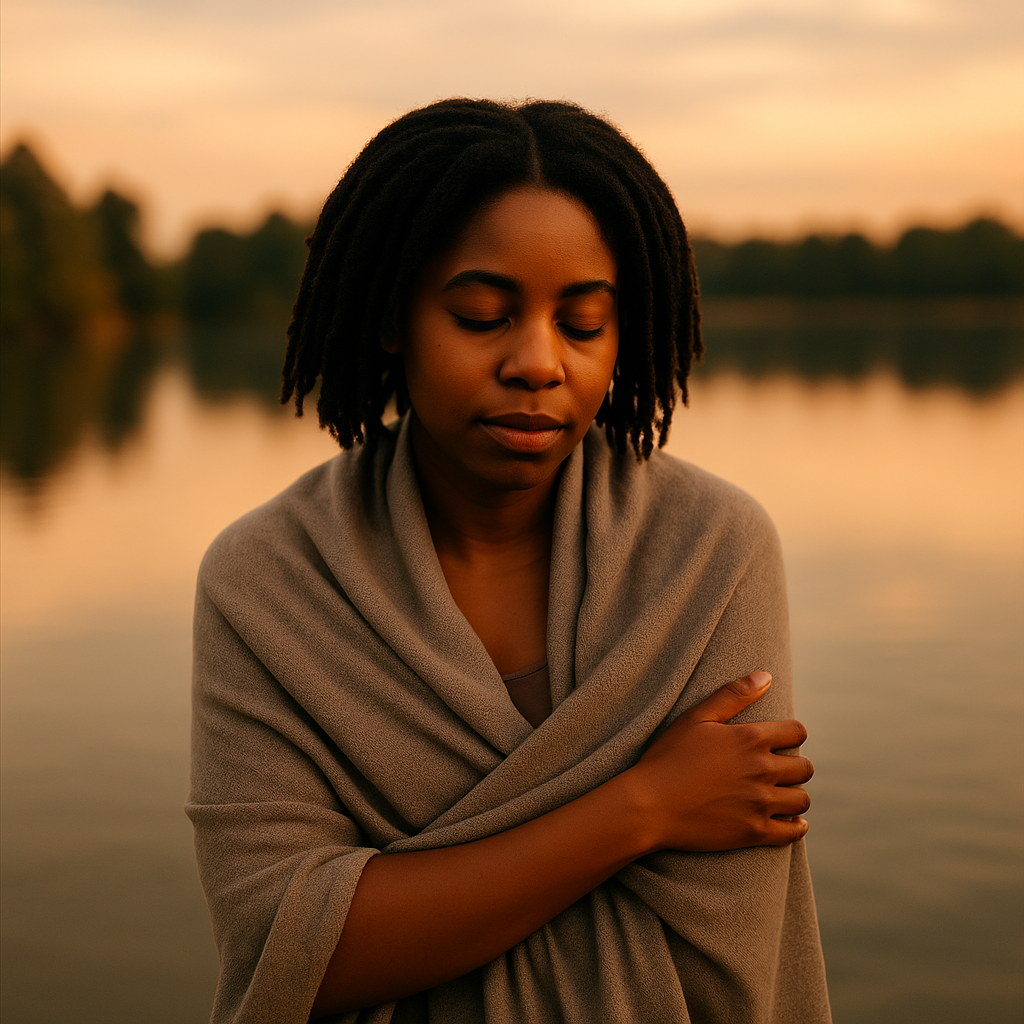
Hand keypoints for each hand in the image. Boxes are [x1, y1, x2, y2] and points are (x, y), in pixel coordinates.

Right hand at [628, 672, 812, 852]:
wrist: (648, 805)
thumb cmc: (668, 757)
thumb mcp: (696, 718)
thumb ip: (733, 695)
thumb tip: (767, 675)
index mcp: (750, 739)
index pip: (797, 732)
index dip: (791, 734)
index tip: (781, 741)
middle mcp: (762, 770)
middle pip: (804, 768)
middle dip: (795, 766)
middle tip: (778, 769)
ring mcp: (760, 803)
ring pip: (801, 800)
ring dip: (794, 795)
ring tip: (781, 795)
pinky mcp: (754, 832)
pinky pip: (792, 833)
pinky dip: (796, 828)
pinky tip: (790, 823)